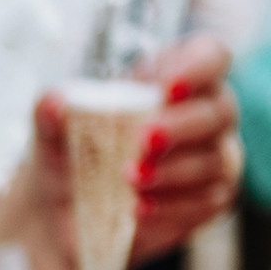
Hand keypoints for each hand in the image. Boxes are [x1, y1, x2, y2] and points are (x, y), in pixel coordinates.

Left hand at [32, 32, 241, 269]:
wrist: (64, 214)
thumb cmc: (70, 156)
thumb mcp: (53, 133)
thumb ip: (52, 112)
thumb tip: (55, 101)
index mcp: (172, 78)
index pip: (211, 55)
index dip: (200, 66)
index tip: (167, 89)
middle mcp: (202, 113)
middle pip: (219, 110)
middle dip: (181, 126)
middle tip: (143, 142)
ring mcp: (212, 156)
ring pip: (215, 159)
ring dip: (174, 171)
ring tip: (130, 180)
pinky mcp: (209, 198)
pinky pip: (208, 200)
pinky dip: (173, 205)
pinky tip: (140, 208)